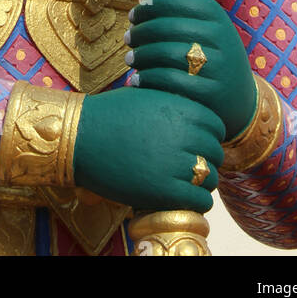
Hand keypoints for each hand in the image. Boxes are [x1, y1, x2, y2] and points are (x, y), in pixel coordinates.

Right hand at [73, 85, 223, 213]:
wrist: (80, 136)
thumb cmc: (110, 113)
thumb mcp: (147, 95)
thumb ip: (175, 104)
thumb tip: (196, 118)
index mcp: (181, 108)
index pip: (217, 126)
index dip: (209, 136)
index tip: (197, 143)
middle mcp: (183, 133)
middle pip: (216, 152)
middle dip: (206, 159)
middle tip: (191, 165)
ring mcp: (175, 163)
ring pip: (211, 178)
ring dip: (203, 182)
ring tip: (187, 183)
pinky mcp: (164, 190)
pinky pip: (200, 200)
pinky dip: (198, 202)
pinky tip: (185, 199)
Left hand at [125, 0, 256, 140]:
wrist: (242, 100)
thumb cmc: (213, 58)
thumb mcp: (209, 32)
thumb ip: (183, 18)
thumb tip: (140, 5)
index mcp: (217, 17)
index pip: (178, 2)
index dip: (151, 7)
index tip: (133, 15)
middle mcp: (221, 38)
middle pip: (169, 28)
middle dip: (141, 32)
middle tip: (128, 38)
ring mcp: (218, 66)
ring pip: (168, 54)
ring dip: (142, 55)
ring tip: (130, 59)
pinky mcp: (212, 93)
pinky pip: (172, 81)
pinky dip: (149, 79)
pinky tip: (137, 80)